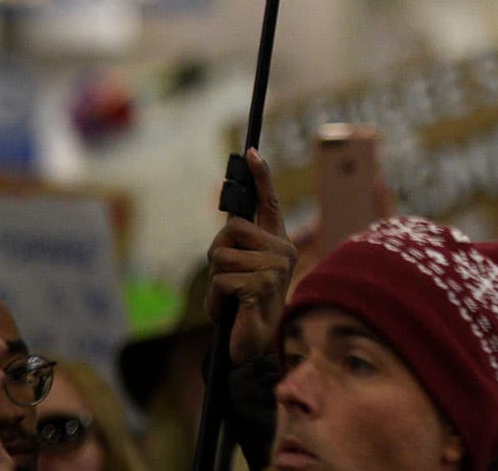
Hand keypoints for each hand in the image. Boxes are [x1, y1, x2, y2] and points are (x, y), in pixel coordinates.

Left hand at [206, 148, 299, 362]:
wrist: (254, 346)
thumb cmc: (245, 308)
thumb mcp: (241, 271)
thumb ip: (238, 248)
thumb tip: (228, 227)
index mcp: (277, 243)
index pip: (269, 203)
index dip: (260, 177)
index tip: (250, 151)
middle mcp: (283, 250)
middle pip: (231, 230)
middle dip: (216, 255)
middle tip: (225, 280)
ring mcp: (276, 267)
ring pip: (221, 256)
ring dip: (214, 284)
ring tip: (228, 302)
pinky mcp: (263, 285)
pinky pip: (221, 279)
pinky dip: (215, 300)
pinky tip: (228, 312)